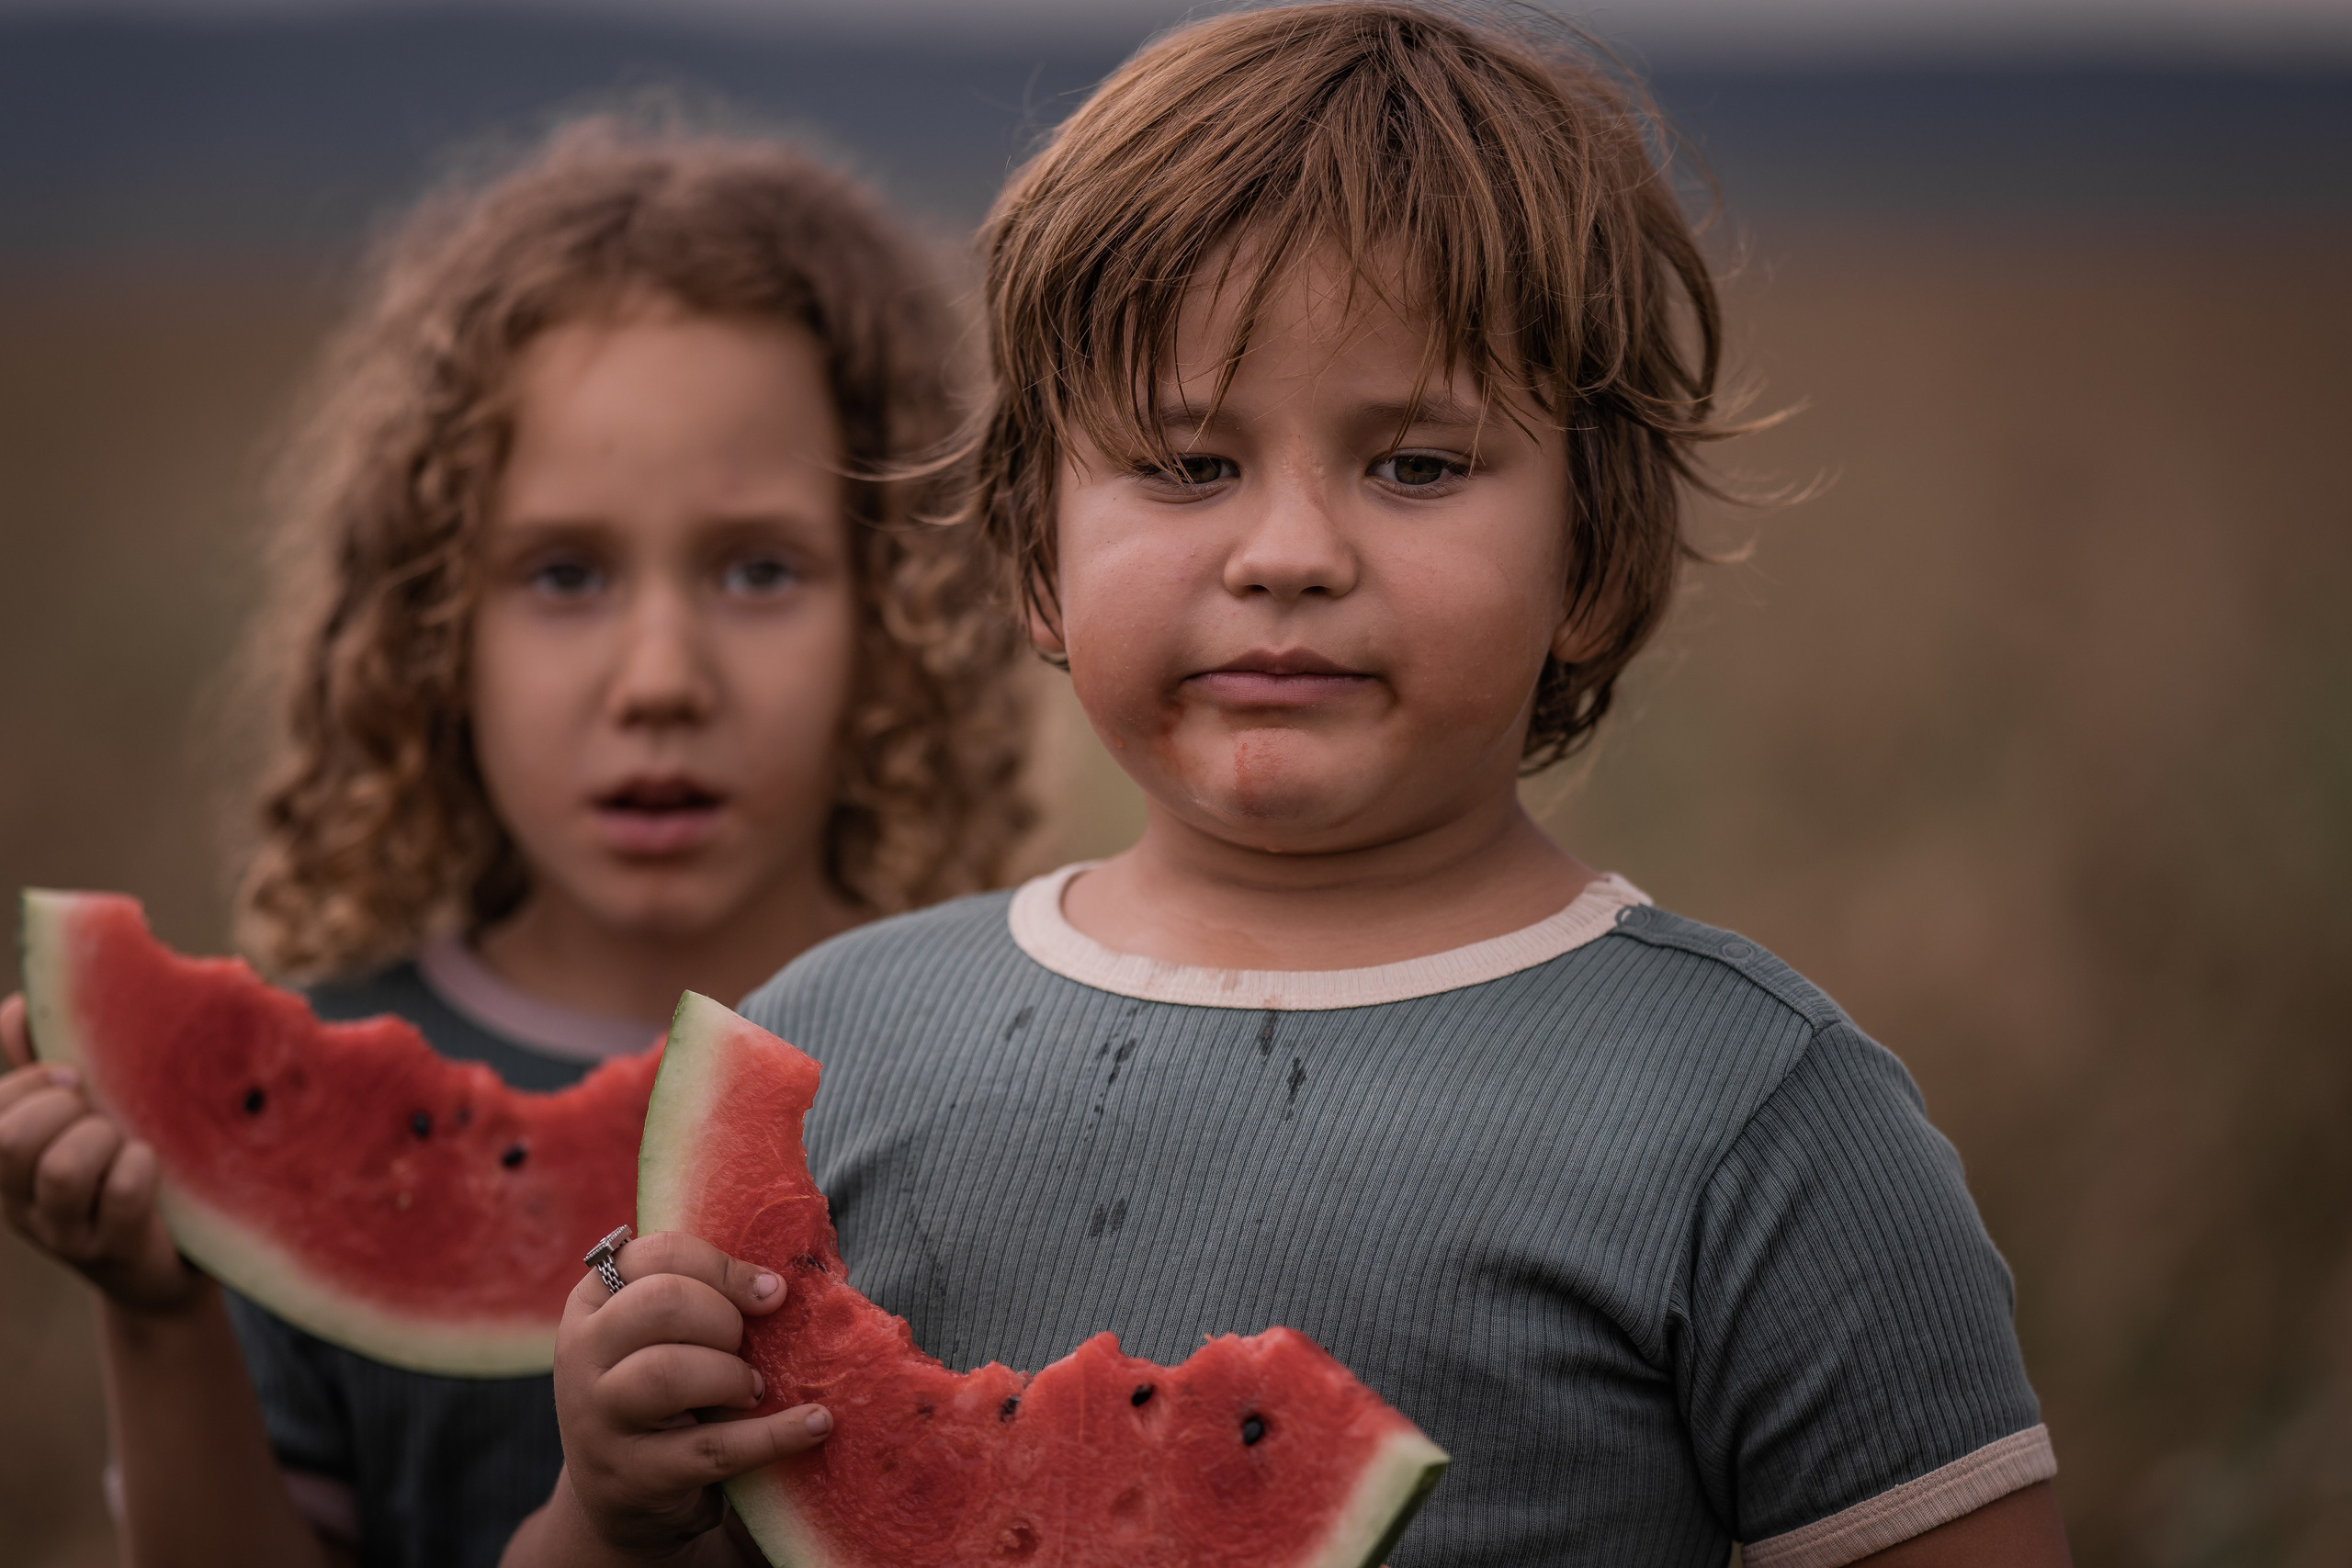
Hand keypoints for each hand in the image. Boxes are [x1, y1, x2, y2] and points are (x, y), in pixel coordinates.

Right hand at [0, 994, 203, 1313]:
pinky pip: (122, 1195)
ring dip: (104, 1142)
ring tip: (127, 1145)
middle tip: (102, 1117)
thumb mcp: (84, 1119)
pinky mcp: (113, 1251)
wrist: (170, 1265)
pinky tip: (151, 1166)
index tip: (75, 1076)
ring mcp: (63, 1232)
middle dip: (64, 1110)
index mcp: (6, 1164)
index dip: (30, 1078)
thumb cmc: (126, 1171)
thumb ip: (49, 1065)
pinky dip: (142, 1169)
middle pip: (10, 1140)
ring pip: (61, 1169)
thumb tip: (18, 1005)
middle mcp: (20, 1201)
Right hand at [552, 1229, 829, 1558]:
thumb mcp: (654, 1336)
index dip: (722, 1267)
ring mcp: (598, 1419)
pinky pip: (713, 1448)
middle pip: (660, 1304)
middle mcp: (582, 1355)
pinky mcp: (633, 1476)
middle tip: (746, 1346)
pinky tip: (815, 1423)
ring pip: (668, 1373)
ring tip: (754, 1388)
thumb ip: (697, 1297)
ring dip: (731, 1376)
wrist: (616, 1495)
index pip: (655, 1255)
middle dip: (724, 1318)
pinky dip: (775, 1434)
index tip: (771, 1291)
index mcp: (591, 1302)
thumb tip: (775, 1286)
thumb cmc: (654, 1391)